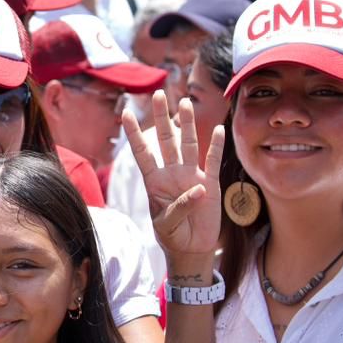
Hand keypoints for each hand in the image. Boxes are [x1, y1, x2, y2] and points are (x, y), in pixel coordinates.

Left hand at [122, 90, 224, 260]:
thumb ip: (179, 208)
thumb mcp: (167, 225)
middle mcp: (172, 173)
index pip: (142, 152)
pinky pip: (212, 161)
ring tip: (184, 104)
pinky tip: (218, 129)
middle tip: (159, 94)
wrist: (191, 249)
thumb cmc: (172, 236)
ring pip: (189, 144)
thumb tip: (198, 188)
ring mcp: (191, 176)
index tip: (125, 113)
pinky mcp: (210, 184)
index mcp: (155, 181)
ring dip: (187, 124)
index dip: (134, 134)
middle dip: (162, 117)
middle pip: (166, 140)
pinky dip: (216, 146)